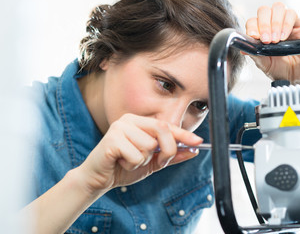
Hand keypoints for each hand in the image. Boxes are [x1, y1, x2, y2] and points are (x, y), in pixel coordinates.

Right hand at [77, 114, 202, 193]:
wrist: (100, 179)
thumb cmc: (124, 167)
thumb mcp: (153, 162)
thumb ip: (171, 156)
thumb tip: (193, 151)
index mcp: (139, 121)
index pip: (167, 125)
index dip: (184, 134)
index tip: (199, 142)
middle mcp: (129, 120)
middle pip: (162, 130)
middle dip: (166, 150)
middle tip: (157, 161)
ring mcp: (119, 127)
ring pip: (149, 146)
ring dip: (143, 160)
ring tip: (129, 160)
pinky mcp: (112, 139)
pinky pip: (136, 155)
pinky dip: (132, 165)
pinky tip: (121, 162)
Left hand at [245, 2, 299, 84]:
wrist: (293, 74)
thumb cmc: (277, 67)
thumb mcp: (262, 63)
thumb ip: (254, 54)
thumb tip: (244, 48)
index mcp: (258, 32)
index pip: (252, 21)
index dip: (252, 27)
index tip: (254, 37)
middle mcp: (270, 23)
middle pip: (263, 11)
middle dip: (264, 25)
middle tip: (266, 40)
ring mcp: (283, 22)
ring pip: (277, 8)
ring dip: (275, 23)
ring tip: (276, 40)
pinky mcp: (297, 23)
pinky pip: (291, 14)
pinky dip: (286, 24)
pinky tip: (284, 37)